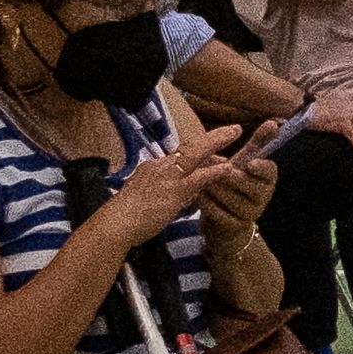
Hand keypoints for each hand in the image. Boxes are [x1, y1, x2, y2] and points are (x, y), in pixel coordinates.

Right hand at [102, 128, 247, 246]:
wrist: (116, 224)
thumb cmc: (127, 217)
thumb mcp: (145, 198)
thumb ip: (166, 193)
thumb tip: (186, 194)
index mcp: (152, 168)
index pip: (180, 154)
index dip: (199, 151)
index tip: (214, 152)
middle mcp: (160, 167)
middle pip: (190, 147)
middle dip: (212, 137)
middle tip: (233, 130)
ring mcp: (168, 177)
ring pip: (196, 154)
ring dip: (217, 142)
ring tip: (236, 133)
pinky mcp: (174, 191)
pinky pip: (199, 177)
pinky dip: (215, 171)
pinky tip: (229, 167)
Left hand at [199, 146, 281, 225]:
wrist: (228, 222)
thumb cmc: (236, 185)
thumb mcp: (246, 163)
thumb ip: (258, 143)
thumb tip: (274, 121)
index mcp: (268, 179)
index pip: (269, 171)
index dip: (260, 167)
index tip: (249, 163)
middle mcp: (263, 197)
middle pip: (244, 182)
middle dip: (224, 174)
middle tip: (206, 166)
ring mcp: (250, 213)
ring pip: (227, 196)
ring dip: (210, 186)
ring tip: (199, 180)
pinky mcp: (234, 226)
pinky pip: (216, 210)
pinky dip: (205, 201)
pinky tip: (198, 196)